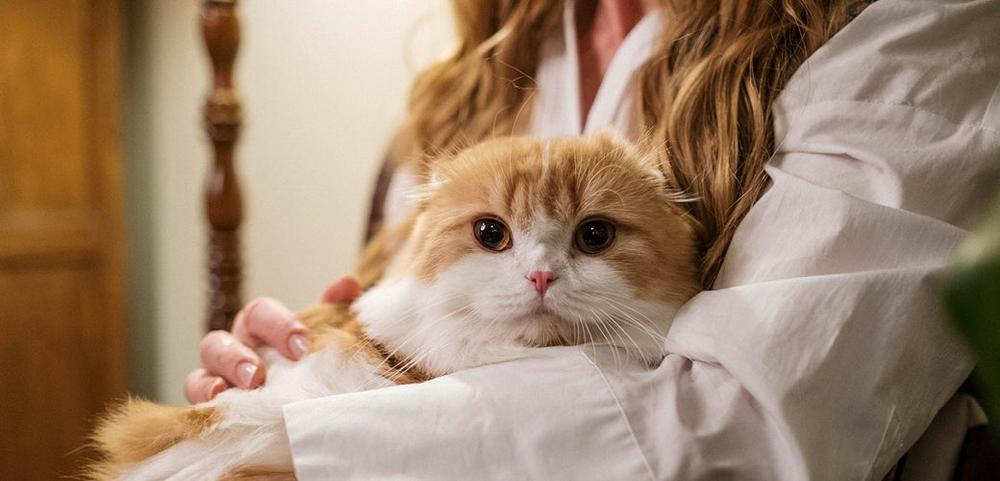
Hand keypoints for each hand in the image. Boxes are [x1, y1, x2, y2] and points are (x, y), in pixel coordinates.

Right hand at [184, 276, 361, 402]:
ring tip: (242, 389)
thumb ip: (335, 311)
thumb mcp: (327, 339)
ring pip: (202, 369)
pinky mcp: (211, 404)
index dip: (278, 326)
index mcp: (261, 328)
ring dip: (220, 377)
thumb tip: (347, 284)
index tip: (301, 347)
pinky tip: (218, 401)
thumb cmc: (313, 367)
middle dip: (238, 356)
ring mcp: (218, 376)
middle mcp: (235, 348)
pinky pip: (195, 397)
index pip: (259, 313)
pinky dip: (203, 398)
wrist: (308, 406)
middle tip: (258, 374)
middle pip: (220, 339)